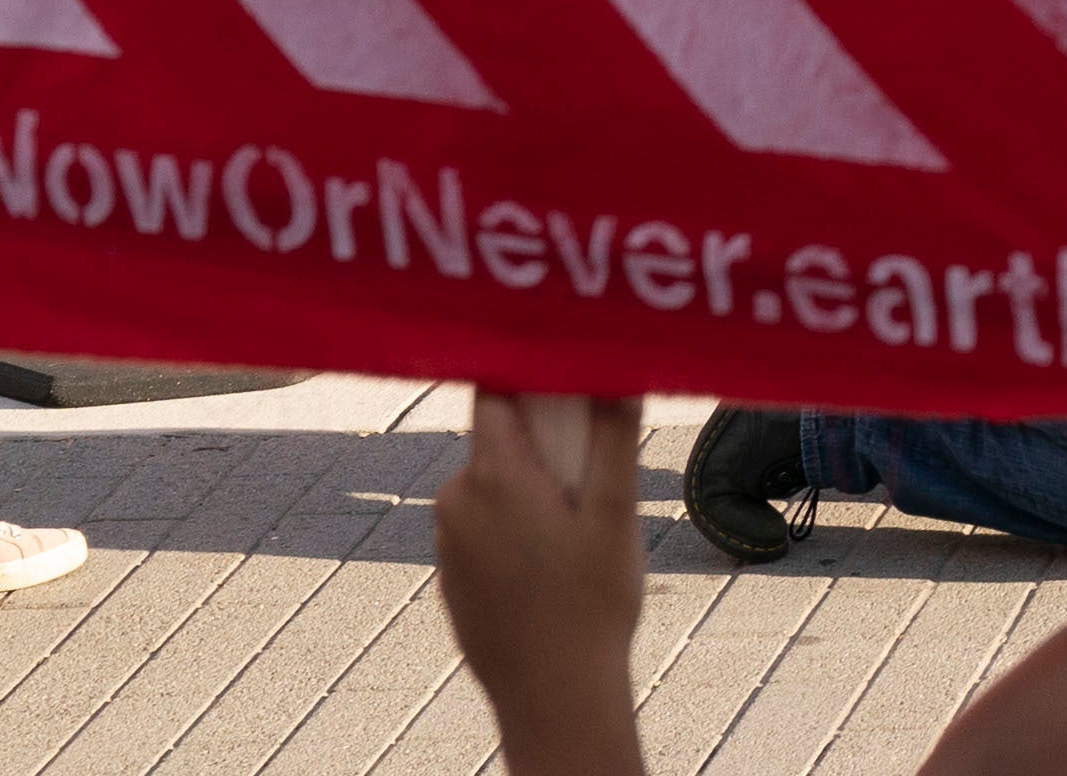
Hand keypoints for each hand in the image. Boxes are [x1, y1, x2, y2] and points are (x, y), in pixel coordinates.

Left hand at [432, 391, 651, 775]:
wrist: (551, 695)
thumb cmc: (591, 603)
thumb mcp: (616, 513)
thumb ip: (614, 435)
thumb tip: (619, 371)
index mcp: (494, 475)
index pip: (494, 392)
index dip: (528, 375)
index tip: (564, 371)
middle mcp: (456, 500)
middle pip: (499, 439)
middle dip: (544, 443)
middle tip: (592, 474)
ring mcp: (447, 541)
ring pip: (492, 485)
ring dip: (530, 489)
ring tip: (577, 531)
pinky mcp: (450, 575)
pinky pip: (482, 526)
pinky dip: (513, 527)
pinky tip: (551, 566)